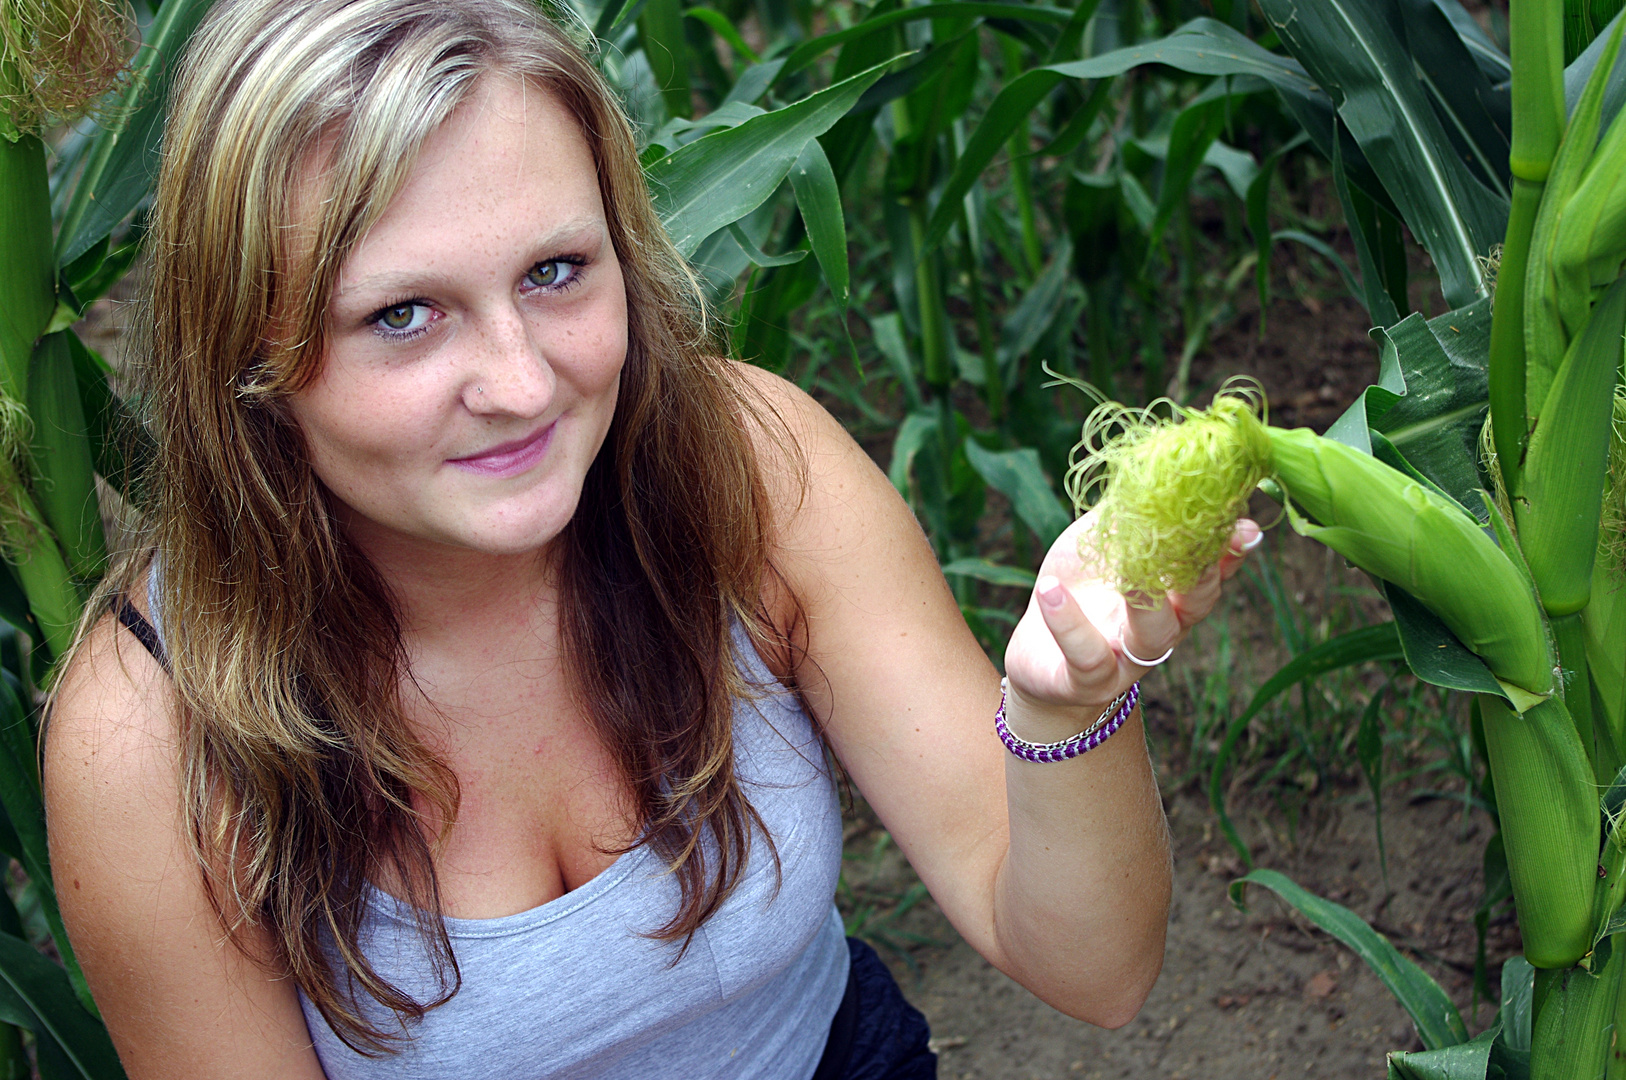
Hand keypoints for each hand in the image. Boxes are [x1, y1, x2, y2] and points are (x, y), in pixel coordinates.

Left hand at [1002, 512, 1260, 732]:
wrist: (1039, 656)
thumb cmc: (1079, 588)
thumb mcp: (1101, 543)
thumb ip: (1129, 513)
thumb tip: (1157, 468)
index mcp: (1173, 593)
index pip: (1212, 570)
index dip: (1230, 550)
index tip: (1245, 526)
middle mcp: (1163, 629)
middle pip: (1195, 604)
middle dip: (1202, 573)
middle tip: (1198, 542)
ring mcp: (1128, 658)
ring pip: (1152, 636)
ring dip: (1145, 601)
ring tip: (1129, 571)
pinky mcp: (1088, 680)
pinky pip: (1085, 655)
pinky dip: (1068, 624)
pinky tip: (1051, 591)